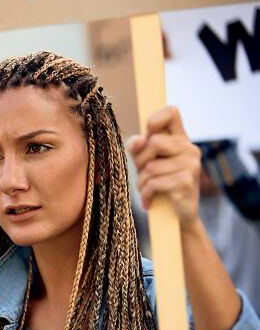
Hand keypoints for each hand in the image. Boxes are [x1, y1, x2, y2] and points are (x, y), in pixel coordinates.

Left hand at [128, 106, 201, 228]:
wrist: (175, 217)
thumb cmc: (158, 185)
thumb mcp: (144, 163)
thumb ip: (138, 147)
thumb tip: (139, 140)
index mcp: (180, 139)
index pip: (171, 112)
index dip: (155, 119)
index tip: (147, 134)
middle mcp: (189, 148)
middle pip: (154, 142)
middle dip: (139, 161)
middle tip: (142, 174)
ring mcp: (192, 165)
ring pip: (151, 166)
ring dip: (141, 182)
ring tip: (147, 190)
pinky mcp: (187, 182)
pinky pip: (154, 183)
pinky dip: (145, 194)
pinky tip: (149, 201)